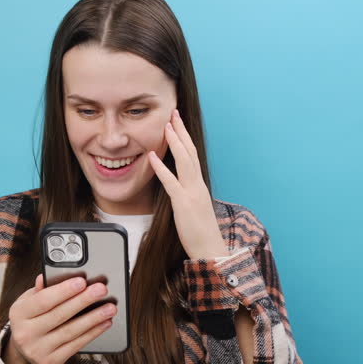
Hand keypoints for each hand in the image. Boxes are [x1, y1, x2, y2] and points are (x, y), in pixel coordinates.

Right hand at [4, 274, 115, 363]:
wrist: (24, 352)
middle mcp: (26, 333)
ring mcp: (38, 349)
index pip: (43, 300)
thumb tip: (45, 276)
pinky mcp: (52, 361)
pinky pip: (76, 345)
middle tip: (101, 290)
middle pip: (59, 315)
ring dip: (94, 318)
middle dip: (83, 300)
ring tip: (110, 307)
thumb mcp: (28, 303)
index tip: (81, 281)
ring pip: (71, 331)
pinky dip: (93, 333)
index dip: (63, 291)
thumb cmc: (31, 320)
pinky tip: (104, 323)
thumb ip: (40, 290)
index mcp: (19, 313)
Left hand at [147, 108, 226, 259]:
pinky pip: (171, 182)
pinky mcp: (183, 204)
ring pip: (184, 161)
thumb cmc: (200, 232)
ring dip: (175, 142)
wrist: (210, 250)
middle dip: (181, 131)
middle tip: (174, 113)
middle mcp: (197, 185)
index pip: (192, 155)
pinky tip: (152, 156)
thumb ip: (187, 193)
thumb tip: (178, 185)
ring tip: (167, 126)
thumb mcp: (194, 207)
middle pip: (189, 152)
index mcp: (198, 185)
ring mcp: (191, 193)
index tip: (177, 122)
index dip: (184, 137)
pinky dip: (161, 168)